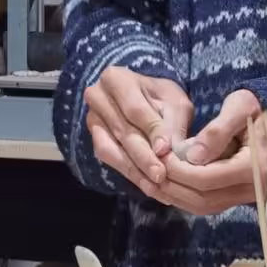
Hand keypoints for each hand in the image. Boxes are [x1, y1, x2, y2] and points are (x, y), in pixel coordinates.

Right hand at [84, 66, 193, 189]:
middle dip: (143, 157)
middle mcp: (97, 97)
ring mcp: (92, 119)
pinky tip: (147, 185)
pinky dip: (129, 173)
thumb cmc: (162, 98)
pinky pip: (109, 159)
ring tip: (155, 186)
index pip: (134, 109)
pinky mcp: (95, 138)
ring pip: (111, 149)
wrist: (145, 99)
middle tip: (160, 176)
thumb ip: (172, 123)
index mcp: (116, 79)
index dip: (151, 131)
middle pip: (122, 131)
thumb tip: (168, 150)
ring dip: (134, 170)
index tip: (165, 151)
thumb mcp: (174, 102)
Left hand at [155, 91, 266, 216]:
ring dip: (177, 196)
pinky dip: (186, 197)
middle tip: (152, 170)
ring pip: (204, 207)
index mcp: (255, 167)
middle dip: (174, 186)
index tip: (160, 157)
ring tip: (155, 179)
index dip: (179, 171)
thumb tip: (192, 156)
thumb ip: (216, 131)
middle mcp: (254, 188)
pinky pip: (209, 204)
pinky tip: (170, 184)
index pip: (207, 179)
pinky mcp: (239, 196)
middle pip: (204, 199)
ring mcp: (247, 196)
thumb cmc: (256, 108)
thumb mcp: (239, 107)